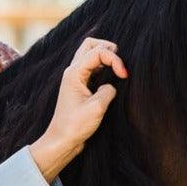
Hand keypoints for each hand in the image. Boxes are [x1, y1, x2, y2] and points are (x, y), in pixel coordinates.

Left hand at [28, 38, 127, 179]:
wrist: (62, 140)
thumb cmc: (75, 126)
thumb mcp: (97, 108)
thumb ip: (108, 90)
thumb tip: (112, 85)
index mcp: (74, 73)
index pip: (98, 52)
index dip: (115, 59)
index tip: (124, 75)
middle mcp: (73, 71)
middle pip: (90, 44)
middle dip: (108, 48)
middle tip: (120, 63)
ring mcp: (75, 78)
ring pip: (90, 53)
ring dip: (105, 56)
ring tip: (117, 68)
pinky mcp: (79, 86)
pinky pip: (91, 67)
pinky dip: (103, 66)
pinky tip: (111, 77)